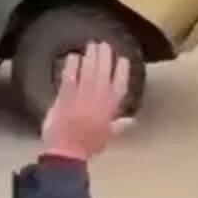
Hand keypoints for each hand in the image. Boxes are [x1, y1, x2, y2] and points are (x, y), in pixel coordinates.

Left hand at [40, 41, 132, 161]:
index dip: (122, 71)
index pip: (120, 86)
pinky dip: (72, 66)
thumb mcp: (108, 137)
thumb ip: (120, 126)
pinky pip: (70, 77)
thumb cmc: (87, 146)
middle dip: (105, 57)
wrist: (66, 151)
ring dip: (91, 57)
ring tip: (92, 45)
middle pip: (104, 74)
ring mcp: (81, 97)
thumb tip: (133, 121)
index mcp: (110, 110)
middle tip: (105, 45)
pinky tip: (73, 56)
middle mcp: (97, 100)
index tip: (123, 59)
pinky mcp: (65, 96)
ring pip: (88, 72)